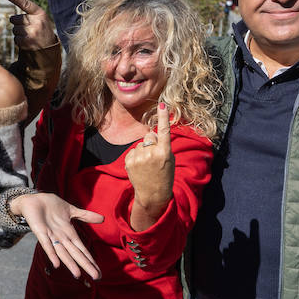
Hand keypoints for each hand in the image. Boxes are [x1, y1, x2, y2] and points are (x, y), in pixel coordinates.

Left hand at [6, 0, 57, 50]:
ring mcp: (32, 32)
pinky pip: (16, 39)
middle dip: (17, 23)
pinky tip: (28, 41)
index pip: (26, 4)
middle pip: (15, 19)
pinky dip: (19, 41)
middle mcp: (37, 22)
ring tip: (29, 35)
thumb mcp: (40, 18)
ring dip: (19, 33)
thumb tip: (10, 11)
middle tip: (28, 28)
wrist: (50, 47)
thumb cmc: (42, 30)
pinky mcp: (27, 42)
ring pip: (14, 29)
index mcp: (40, 13)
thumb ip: (29, 13)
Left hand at [10, 192, 103, 279]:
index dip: (90, 260)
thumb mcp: (71, 210)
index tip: (99, 272)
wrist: (32, 199)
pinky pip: (46, 244)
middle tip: (97, 277)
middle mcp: (61, 238)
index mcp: (69, 233)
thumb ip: (85, 216)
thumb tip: (103, 219)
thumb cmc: (50, 206)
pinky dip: (51, 253)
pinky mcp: (40, 231)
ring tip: (78, 274)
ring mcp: (50, 236)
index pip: (82, 249)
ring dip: (70, 263)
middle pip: (75, 254)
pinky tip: (56, 264)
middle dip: (86, 265)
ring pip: (62, 252)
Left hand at [124, 103, 173, 230]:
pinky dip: (136, 156)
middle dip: (151, 142)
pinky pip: (133, 150)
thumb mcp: (169, 159)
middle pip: (149, 136)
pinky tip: (140, 166)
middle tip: (155, 157)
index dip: (163, 117)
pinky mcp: (129, 161)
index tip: (162, 104)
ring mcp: (139, 157)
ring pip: (140, 143)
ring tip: (147, 164)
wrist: (152, 194)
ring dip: (143, 150)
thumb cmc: (164, 175)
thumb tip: (149, 134)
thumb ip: (161, 145)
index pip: (164, 131)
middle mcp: (151, 153)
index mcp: (164, 152)